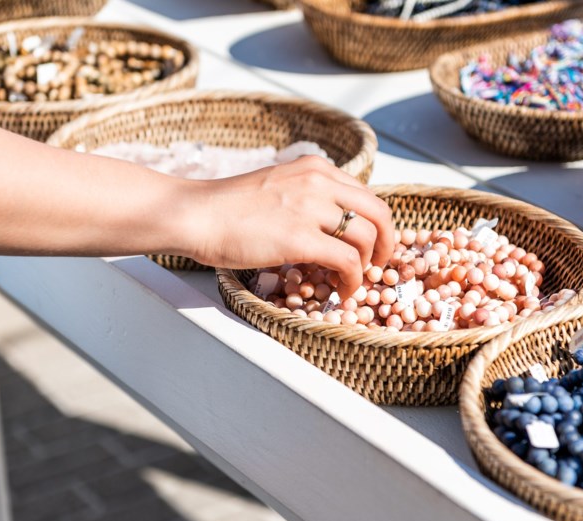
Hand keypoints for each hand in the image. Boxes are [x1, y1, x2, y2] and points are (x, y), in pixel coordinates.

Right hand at [188, 156, 394, 298]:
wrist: (195, 214)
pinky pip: (347, 261)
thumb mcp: (276, 186)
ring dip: (366, 266)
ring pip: (367, 238)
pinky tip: (340, 290)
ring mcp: (310, 208)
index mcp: (314, 168)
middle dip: (387, 243)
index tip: (372, 245)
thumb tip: (329, 223)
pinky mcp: (300, 238)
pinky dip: (351, 280)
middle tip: (377, 265)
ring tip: (349, 281)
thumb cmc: (226, 207)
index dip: (376, 225)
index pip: (366, 195)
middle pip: (378, 213)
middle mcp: (318, 182)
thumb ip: (305, 195)